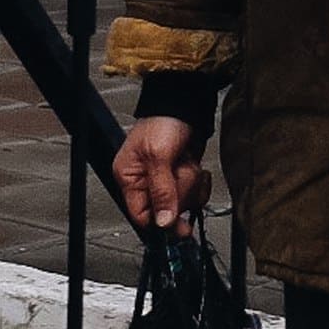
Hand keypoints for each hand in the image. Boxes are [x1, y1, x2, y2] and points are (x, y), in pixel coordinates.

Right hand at [114, 117, 211, 237]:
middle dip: (179, 192)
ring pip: (183, 203)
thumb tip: (162, 222)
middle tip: (180, 172)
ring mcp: (166, 180)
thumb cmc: (163, 121)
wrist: (186, 105)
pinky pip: (195, 194)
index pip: (141, 215)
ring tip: (186, 163)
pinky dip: (200, 182)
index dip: (160, 221)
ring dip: (190, 184)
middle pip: (166, 211)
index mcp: (129, 177)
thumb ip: (161, 191)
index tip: (177, 223)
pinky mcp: (182, 177)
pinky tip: (195, 167)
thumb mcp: (158, 156)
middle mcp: (146, 182)